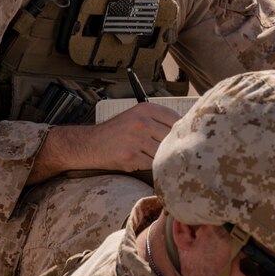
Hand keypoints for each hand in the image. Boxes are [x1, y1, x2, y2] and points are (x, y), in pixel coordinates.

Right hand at [28, 102, 179, 182]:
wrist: (88, 144)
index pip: (176, 120)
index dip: (181, 133)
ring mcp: (135, 139)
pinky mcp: (130, 156)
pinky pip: (151, 165)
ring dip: (158, 159)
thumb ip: (158, 121)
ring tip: (148, 157)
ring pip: (162, 153)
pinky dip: (147, 166)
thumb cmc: (116, 133)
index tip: (182, 140)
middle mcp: (141, 121)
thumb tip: (186, 132)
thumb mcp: (135, 117)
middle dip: (171, 148)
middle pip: (171, 139)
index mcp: (145, 109)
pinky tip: (137, 161)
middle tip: (169, 154)